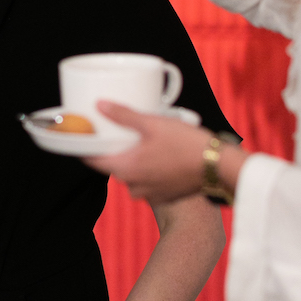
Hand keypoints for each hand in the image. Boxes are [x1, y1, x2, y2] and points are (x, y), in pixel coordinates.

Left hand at [84, 101, 212, 203]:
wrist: (218, 167)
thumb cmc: (186, 145)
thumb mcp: (152, 124)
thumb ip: (123, 115)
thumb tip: (100, 105)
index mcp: (126, 169)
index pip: (92, 161)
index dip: (85, 147)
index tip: (83, 135)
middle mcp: (133, 186)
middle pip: (113, 165)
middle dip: (114, 149)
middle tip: (119, 130)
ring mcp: (149, 194)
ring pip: (132, 174)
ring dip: (134, 159)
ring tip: (143, 140)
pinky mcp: (164, 195)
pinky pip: (148, 181)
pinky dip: (149, 169)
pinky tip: (159, 154)